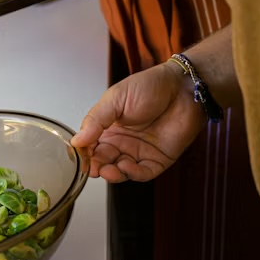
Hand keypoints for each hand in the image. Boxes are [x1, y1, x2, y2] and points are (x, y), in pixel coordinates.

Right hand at [70, 63, 205, 182]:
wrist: (183, 87)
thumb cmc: (151, 86)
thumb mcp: (115, 99)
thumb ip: (95, 120)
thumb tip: (77, 140)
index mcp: (108, 127)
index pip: (91, 146)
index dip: (84, 154)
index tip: (79, 157)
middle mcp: (122, 141)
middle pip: (103, 161)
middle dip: (96, 167)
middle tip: (93, 168)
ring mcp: (139, 152)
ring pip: (120, 171)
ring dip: (112, 174)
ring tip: (108, 170)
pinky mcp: (157, 160)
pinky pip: (142, 173)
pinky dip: (132, 174)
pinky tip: (126, 167)